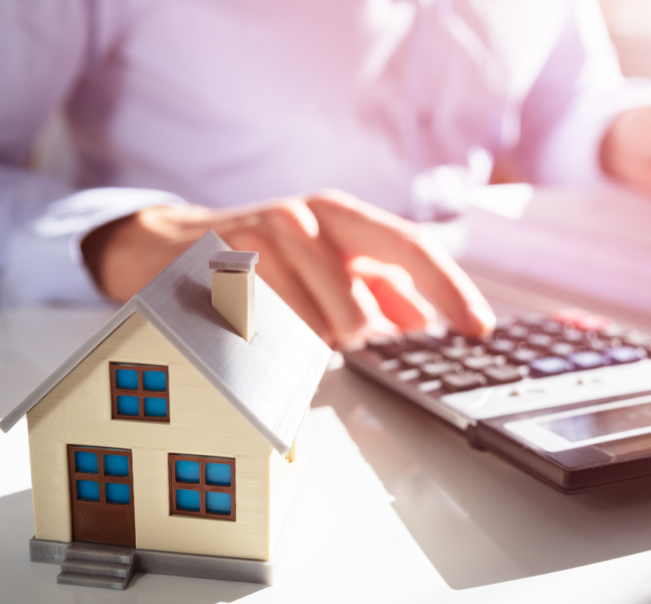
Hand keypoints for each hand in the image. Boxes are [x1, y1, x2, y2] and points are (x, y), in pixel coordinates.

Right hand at [81, 189, 494, 347]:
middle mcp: (308, 217)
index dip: (452, 289)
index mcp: (341, 216)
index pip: (412, 247)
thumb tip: (422, 320)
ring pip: (322, 316)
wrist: (171, 247)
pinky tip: (258, 324)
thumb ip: (378, 287)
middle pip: (370, 280)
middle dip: (368, 323)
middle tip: (353, 337)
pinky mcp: (224, 265)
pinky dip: (277, 339)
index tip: (479, 327)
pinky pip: (274, 326)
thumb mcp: (326, 263)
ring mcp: (264, 236)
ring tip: (289, 323)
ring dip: (316, 336)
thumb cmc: (262, 259)